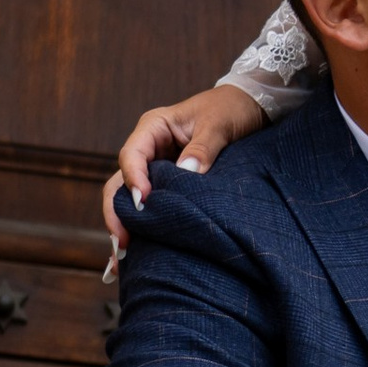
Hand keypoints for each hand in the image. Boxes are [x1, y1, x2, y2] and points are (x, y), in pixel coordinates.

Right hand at [100, 85, 267, 252]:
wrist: (249, 107)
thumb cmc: (231, 109)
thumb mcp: (218, 125)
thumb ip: (203, 149)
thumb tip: (186, 173)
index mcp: (153, 127)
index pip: (132, 156)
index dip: (133, 180)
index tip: (142, 202)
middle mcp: (149, 148)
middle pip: (121, 182)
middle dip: (118, 213)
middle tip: (122, 243)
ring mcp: (157, 167)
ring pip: (130, 198)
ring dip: (126, 225)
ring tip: (122, 259)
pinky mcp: (169, 183)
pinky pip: (152, 205)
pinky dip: (144, 227)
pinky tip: (139, 254)